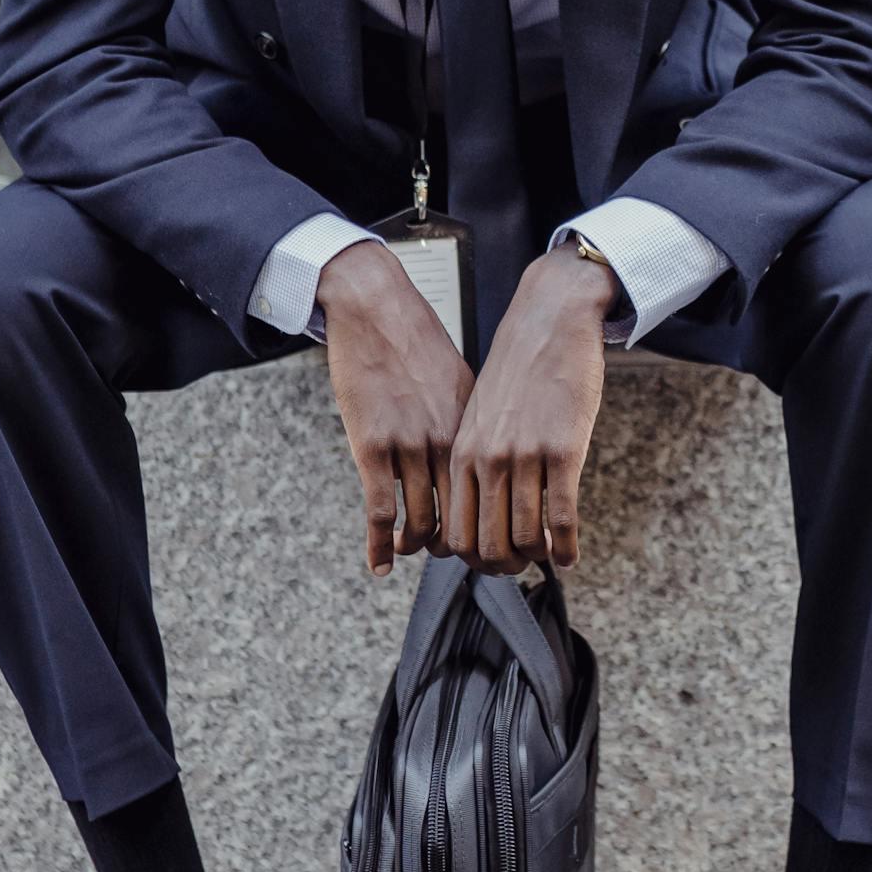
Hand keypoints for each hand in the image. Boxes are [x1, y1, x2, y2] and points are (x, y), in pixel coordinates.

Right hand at [318, 239, 473, 571]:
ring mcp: (409, 445)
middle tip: (466, 564)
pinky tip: (380, 565)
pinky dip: (380, 545)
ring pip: (423, 522)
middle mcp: (448, 441)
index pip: (495, 495)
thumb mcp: (461, 384)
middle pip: (465, 518)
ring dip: (420, 548)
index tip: (499, 547)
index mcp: (473, 427)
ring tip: (413, 551)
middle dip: (470, 551)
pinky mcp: (371, 445)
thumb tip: (483, 458)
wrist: (376, 306)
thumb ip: (471, 424)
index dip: (501, 529)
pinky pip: (381, 511)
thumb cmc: (417, 342)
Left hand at [446, 245, 614, 572]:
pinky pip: (563, 517)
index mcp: (462, 452)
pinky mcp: (564, 449)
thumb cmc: (520, 368)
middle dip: (504, 567)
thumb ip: (476, 457)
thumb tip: (481, 506)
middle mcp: (488, 459)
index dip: (471, 559)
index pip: (455, 531)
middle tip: (521, 567)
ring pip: (526, 537)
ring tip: (548, 556)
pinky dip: (567, 547)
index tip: (491, 561)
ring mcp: (525, 456)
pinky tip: (571, 554)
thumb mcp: (481, 414)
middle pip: (486, 544)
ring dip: (537, 559)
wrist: (551, 319)